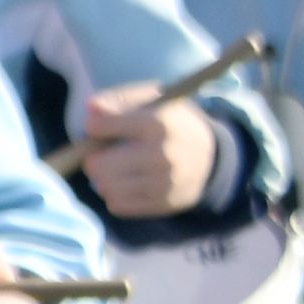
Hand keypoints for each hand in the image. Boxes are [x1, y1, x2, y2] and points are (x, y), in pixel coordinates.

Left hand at [73, 87, 218, 219]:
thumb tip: (91, 109)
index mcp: (157, 122)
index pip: (98, 127)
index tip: (103, 127)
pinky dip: (115, 195)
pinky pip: (117, 205)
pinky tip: (128, 183)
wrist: (211, 157)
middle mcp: (161, 155)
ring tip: (118, 168)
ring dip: (104, 178)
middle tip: (106, 152)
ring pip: (104, 187)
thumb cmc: (171, 123)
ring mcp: (163, 183)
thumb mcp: (153, 98)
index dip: (95, 126)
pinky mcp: (162, 204)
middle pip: (97, 165)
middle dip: (94, 157)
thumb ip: (119, 99)